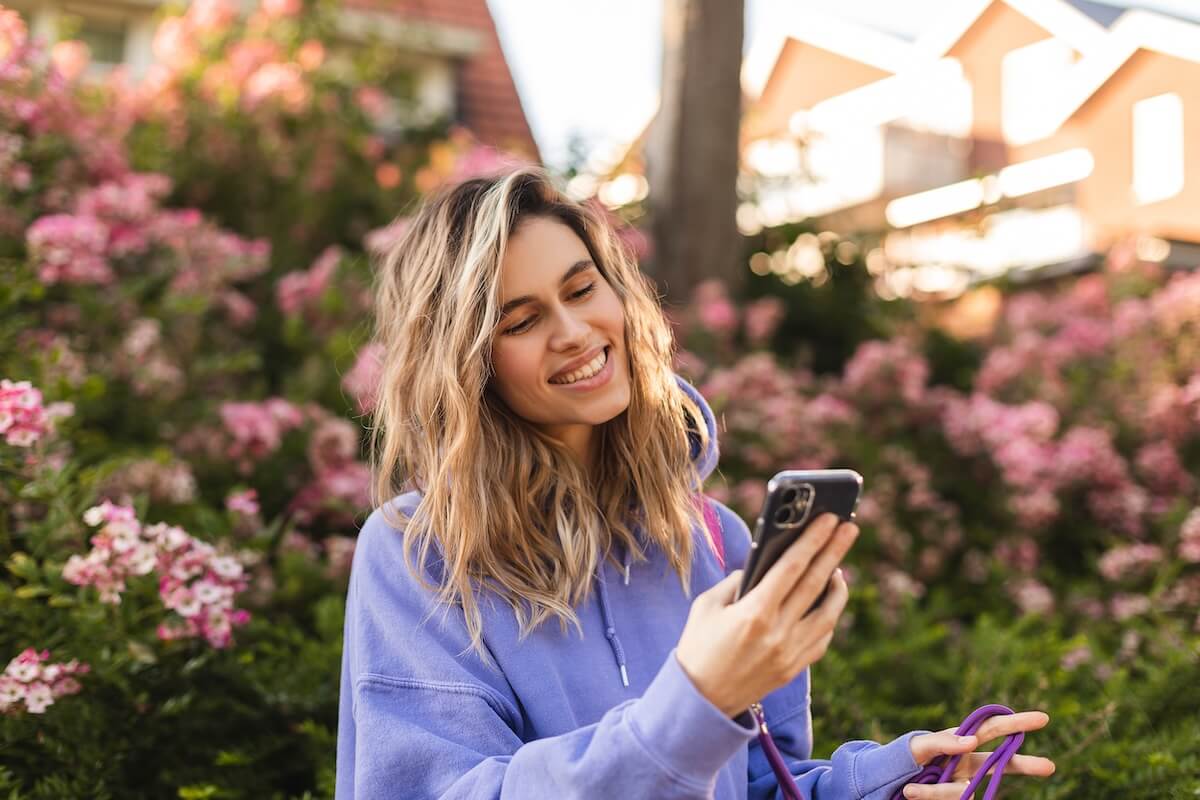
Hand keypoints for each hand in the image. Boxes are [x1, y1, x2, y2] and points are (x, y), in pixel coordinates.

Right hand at [675, 513, 857, 716]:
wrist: (699, 701)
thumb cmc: (697, 646)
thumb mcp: (707, 605)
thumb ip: (736, 581)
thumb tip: (762, 564)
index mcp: (754, 612)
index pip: (792, 567)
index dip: (812, 540)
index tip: (829, 519)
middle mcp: (778, 632)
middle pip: (816, 583)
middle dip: (834, 550)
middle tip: (849, 528)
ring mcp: (790, 653)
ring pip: (828, 613)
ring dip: (838, 586)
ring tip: (838, 565)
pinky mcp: (794, 669)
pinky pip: (822, 637)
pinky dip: (828, 616)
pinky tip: (826, 601)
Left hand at [902, 711, 1055, 798]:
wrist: (892, 777)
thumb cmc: (909, 754)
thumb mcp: (919, 745)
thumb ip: (942, 742)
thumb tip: (971, 742)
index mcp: (963, 739)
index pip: (993, 728)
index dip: (1016, 722)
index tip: (1043, 718)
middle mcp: (969, 761)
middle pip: (1001, 763)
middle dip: (1024, 765)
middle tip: (1049, 766)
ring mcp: (964, 782)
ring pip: (964, 791)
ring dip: (935, 790)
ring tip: (909, 789)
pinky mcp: (956, 795)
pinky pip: (949, 797)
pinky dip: (927, 794)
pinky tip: (911, 791)